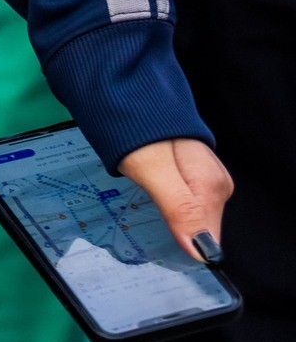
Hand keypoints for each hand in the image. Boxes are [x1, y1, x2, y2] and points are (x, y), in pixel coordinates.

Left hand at [118, 136, 232, 260]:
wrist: (126, 91)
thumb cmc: (137, 128)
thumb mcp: (153, 170)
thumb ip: (180, 207)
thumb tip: (202, 250)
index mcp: (213, 186)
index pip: (207, 238)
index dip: (182, 247)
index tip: (158, 249)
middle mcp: (216, 183)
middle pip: (198, 227)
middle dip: (174, 231)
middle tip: (144, 219)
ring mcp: (204, 176)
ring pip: (189, 215)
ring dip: (167, 217)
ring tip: (144, 205)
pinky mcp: (190, 171)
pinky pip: (183, 201)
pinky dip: (165, 204)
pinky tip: (151, 196)